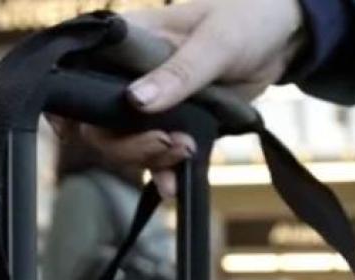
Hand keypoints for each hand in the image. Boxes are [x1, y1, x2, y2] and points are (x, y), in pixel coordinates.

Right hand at [54, 0, 306, 195]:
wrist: (286, 37)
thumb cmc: (247, 18)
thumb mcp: (216, 42)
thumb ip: (177, 73)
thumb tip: (135, 101)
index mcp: (126, 43)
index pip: (78, 74)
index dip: (68, 106)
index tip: (78, 131)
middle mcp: (129, 76)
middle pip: (99, 124)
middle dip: (126, 144)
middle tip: (166, 143)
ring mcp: (150, 104)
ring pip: (127, 145)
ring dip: (150, 159)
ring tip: (187, 150)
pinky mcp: (174, 124)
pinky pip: (158, 157)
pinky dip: (165, 174)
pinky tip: (176, 186)